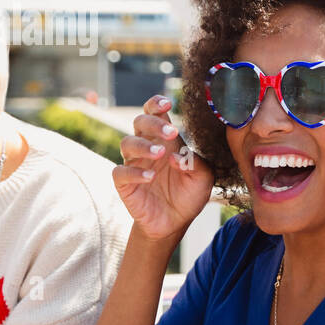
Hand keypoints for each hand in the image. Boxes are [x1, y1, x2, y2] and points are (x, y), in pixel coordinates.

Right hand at [114, 95, 214, 241]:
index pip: (155, 113)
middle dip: (153, 123)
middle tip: (172, 133)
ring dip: (143, 145)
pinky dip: (135, 172)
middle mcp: (147, 147)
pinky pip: (120, 172)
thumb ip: (196, 162)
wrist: (176, 222)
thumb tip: (177, 156)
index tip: (168, 103)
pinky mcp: (124, 184)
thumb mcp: (203, 177)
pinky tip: (150, 177)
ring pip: (127, 144)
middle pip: (139, 122)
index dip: (157, 104)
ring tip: (160, 154)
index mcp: (165, 140)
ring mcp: (134, 164)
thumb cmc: (189, 194)